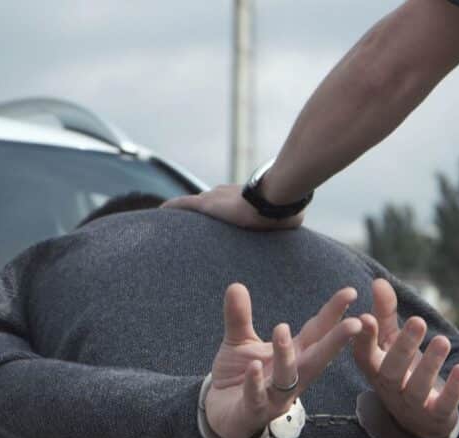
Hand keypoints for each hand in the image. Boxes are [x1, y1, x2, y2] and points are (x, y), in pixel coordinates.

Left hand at [164, 185, 304, 229]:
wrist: (276, 199)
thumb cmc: (286, 208)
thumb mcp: (289, 214)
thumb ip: (288, 217)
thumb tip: (299, 218)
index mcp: (244, 197)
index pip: (229, 202)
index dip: (223, 209)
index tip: (218, 216)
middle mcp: (226, 193)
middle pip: (210, 201)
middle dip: (202, 210)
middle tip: (192, 222)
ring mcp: (216, 197)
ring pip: (195, 205)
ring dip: (185, 213)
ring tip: (172, 222)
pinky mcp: (206, 204)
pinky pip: (183, 205)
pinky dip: (172, 208)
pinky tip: (159, 213)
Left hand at [205, 283, 360, 437]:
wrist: (219, 414)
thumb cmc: (240, 376)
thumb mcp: (238, 342)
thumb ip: (239, 316)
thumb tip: (236, 285)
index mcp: (295, 355)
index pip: (318, 331)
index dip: (334, 313)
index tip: (351, 292)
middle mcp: (293, 376)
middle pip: (318, 357)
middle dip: (337, 341)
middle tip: (355, 323)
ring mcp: (276, 396)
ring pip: (287, 377)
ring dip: (286, 354)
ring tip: (282, 328)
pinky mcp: (254, 411)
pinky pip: (257, 397)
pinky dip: (255, 382)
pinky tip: (252, 366)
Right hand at [352, 279, 458, 437]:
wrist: (420, 419)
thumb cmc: (401, 370)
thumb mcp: (391, 342)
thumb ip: (385, 313)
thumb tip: (379, 282)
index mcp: (376, 368)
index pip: (364, 355)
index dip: (364, 339)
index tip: (365, 318)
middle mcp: (390, 388)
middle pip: (392, 371)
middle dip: (404, 347)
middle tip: (418, 322)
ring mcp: (412, 405)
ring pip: (417, 388)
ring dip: (430, 365)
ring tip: (442, 341)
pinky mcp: (436, 416)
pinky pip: (444, 405)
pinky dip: (453, 389)